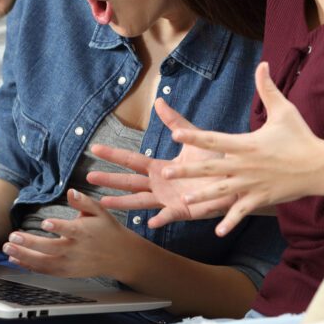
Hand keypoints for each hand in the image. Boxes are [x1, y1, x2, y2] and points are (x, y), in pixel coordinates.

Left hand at [0, 189, 134, 278]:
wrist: (120, 256)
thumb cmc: (107, 230)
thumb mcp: (100, 211)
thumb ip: (84, 201)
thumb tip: (71, 192)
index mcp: (85, 233)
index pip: (70, 230)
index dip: (58, 227)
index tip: (45, 223)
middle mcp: (76, 250)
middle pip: (51, 248)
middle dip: (30, 243)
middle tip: (12, 236)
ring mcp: (70, 263)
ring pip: (45, 263)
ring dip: (24, 256)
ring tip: (7, 248)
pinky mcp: (67, 272)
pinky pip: (45, 271)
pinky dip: (29, 266)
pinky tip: (15, 258)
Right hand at [88, 99, 238, 227]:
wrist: (235, 179)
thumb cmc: (213, 161)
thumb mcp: (193, 138)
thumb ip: (175, 121)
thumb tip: (158, 100)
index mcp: (159, 168)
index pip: (131, 160)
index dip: (113, 154)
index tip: (94, 148)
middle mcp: (159, 185)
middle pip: (129, 182)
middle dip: (109, 180)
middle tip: (88, 178)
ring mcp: (168, 199)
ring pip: (139, 202)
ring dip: (122, 203)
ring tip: (103, 203)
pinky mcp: (182, 211)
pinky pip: (169, 216)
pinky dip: (159, 220)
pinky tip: (148, 223)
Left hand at [166, 61, 323, 235]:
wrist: (321, 166)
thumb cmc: (301, 137)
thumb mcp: (284, 111)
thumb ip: (268, 89)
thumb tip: (263, 64)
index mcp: (246, 144)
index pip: (214, 139)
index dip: (194, 137)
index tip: (175, 135)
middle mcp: (245, 165)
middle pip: (210, 168)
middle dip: (187, 171)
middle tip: (166, 172)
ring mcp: (252, 184)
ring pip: (222, 192)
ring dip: (202, 197)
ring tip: (184, 202)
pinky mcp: (261, 199)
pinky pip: (242, 211)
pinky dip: (230, 221)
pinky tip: (217, 231)